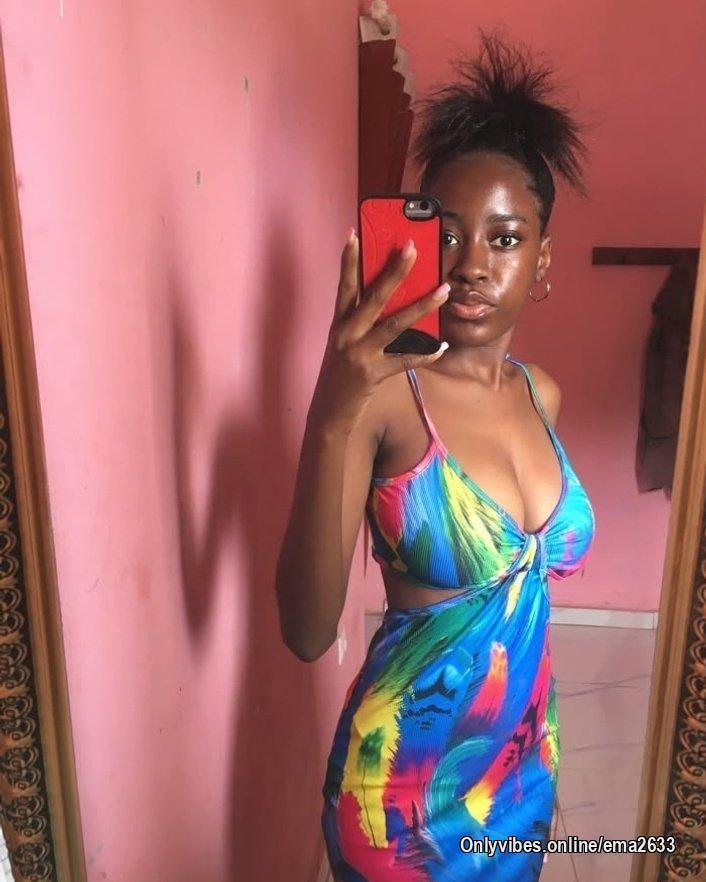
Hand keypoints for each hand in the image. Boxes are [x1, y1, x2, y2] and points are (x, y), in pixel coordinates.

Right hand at [309, 230, 449, 435]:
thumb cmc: (340, 377)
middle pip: (373, 297)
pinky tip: (442, 344)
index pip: (343, 286)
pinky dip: (426, 353)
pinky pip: (405, 359)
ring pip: (395, 324)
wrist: (329, 414)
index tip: (355, 232)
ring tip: (444, 290)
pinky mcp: (373, 374)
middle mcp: (346, 336)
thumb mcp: (343, 345)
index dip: (348, 259)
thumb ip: (362, 323)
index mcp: (338, 325)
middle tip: (413, 247)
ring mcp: (359, 355)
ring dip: (422, 305)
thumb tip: (395, 301)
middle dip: (395, 271)